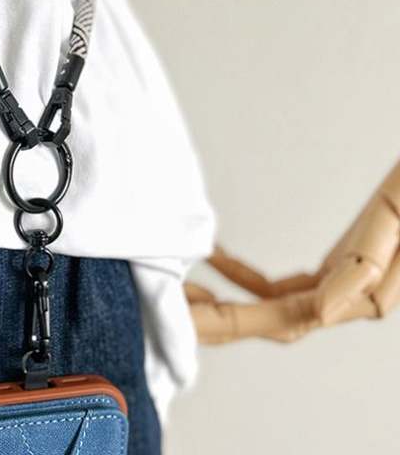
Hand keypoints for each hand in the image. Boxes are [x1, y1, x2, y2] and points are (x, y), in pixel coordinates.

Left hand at [187, 159, 399, 343]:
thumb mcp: (391, 228)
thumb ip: (359, 277)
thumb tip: (319, 317)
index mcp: (358, 295)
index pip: (286, 319)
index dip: (240, 321)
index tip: (196, 316)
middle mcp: (346, 297)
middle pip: (272, 319)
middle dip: (223, 318)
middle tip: (172, 304)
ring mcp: (340, 283)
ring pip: (273, 305)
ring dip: (229, 300)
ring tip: (182, 286)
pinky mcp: (337, 265)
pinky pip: (284, 283)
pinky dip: (246, 273)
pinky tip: (217, 256)